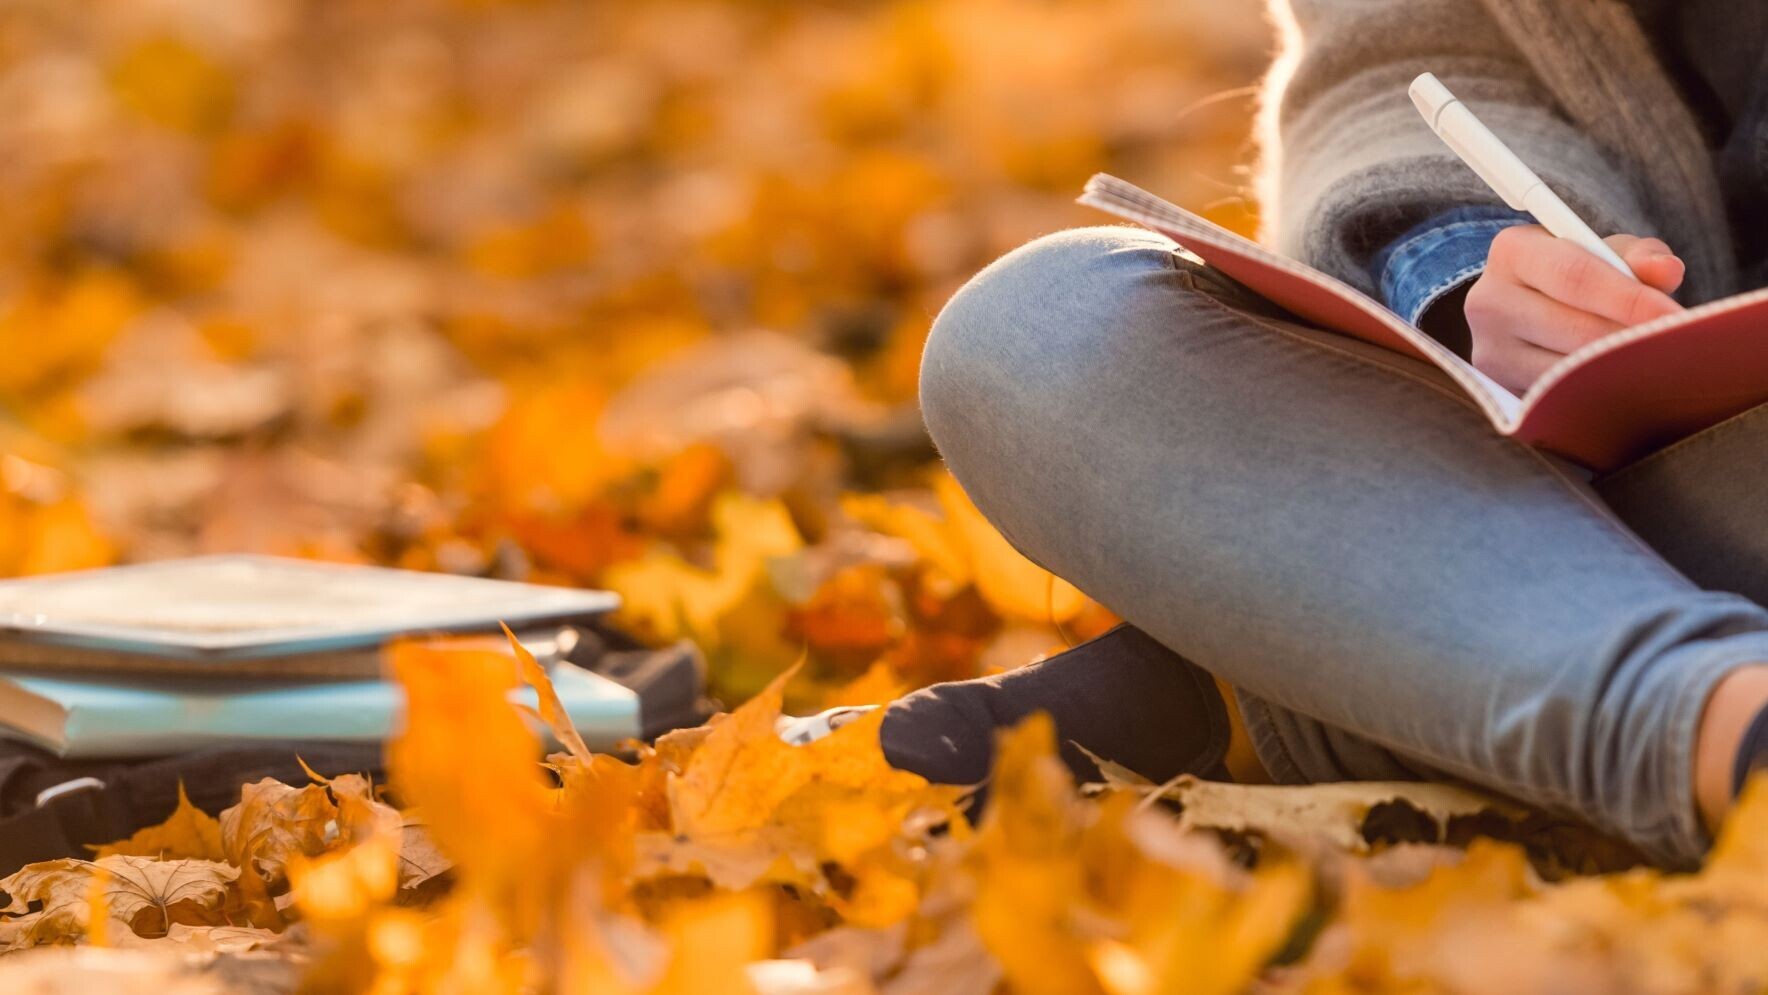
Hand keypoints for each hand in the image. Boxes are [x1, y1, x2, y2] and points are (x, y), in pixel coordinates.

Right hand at [1463, 225, 1685, 391]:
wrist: (1528, 308)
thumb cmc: (1577, 274)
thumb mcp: (1607, 253)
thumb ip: (1640, 256)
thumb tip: (1666, 271)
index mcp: (1511, 252)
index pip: (1574, 276)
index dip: (1627, 298)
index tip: (1672, 315)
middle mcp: (1487, 301)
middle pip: (1572, 328)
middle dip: (1629, 339)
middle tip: (1675, 348)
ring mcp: (1488, 351)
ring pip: (1565, 370)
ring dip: (1616, 370)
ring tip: (1655, 365)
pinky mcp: (1498, 389)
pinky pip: (1557, 398)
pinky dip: (1597, 393)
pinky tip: (1623, 383)